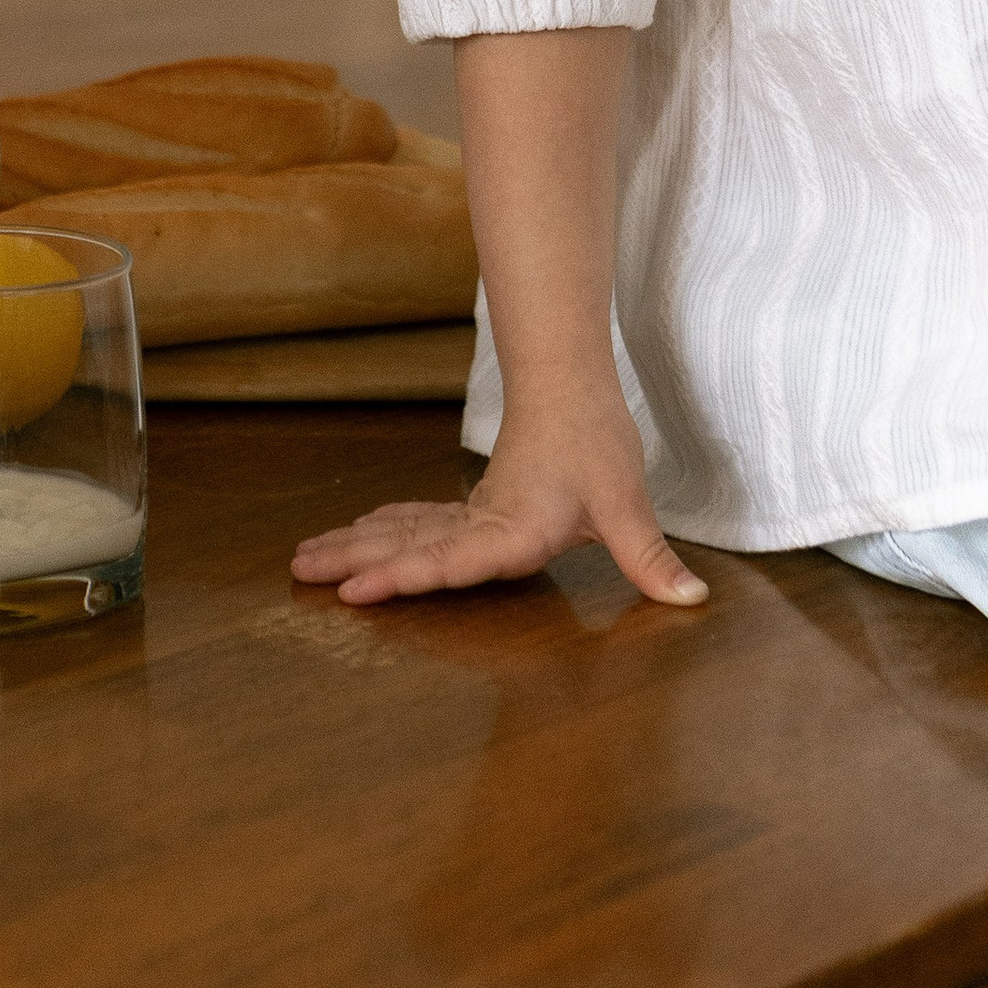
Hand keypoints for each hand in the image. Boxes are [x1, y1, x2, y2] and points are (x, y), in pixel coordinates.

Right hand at [291, 384, 704, 607]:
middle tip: (297, 573)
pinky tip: (357, 536)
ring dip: (352, 544)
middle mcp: (480, 524)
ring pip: (400, 531)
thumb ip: (649, 557)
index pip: (449, 559)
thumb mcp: (624, 503)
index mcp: (511, 530)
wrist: (571, 388)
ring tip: (301, 560)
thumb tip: (690, 599)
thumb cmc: (594, 442)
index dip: (401, 578)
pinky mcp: (472, 508)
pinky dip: (380, 531)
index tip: (355, 588)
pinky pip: (415, 522)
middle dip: (351, 561)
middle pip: (406, 545)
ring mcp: (470, 515)